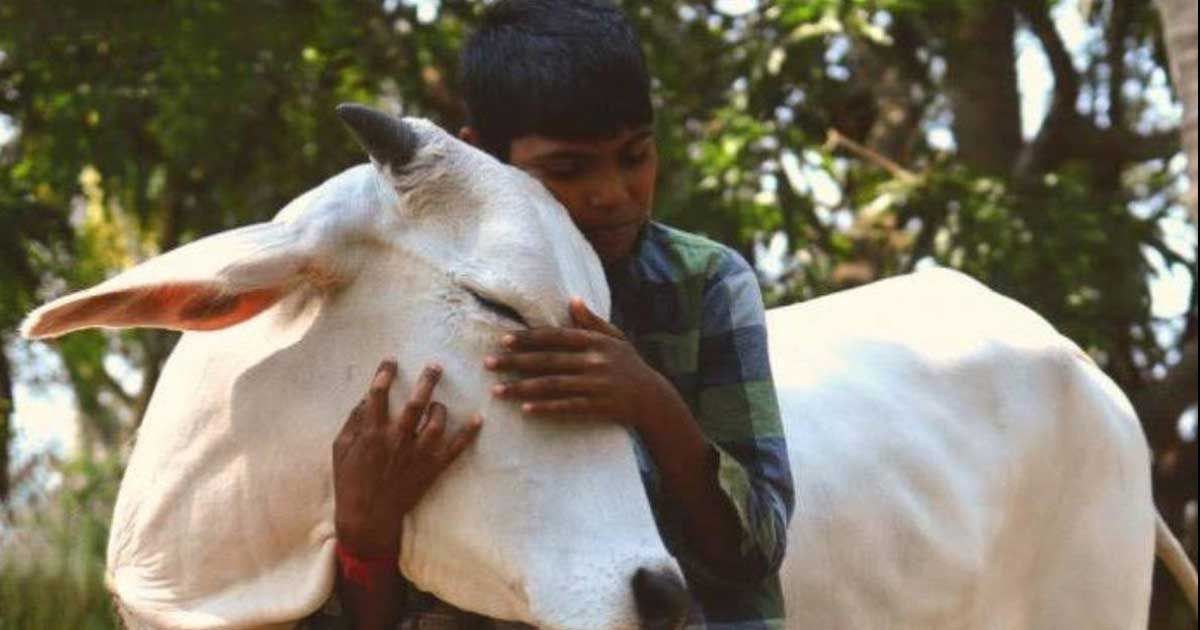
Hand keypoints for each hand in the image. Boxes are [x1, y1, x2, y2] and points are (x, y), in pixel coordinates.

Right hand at [333, 360, 481, 557]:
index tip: (391, 362)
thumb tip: (366, 397)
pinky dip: (468, 434)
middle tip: (435, 365)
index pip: (378, 394)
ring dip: (440, 408)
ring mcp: (416, 455)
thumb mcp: (340, 449)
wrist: (367, 517)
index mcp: (372, 433)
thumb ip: (353, 421)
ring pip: (436, 423)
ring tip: (439, 403)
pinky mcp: (431, 469)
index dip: (384, 374)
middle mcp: (397, 440)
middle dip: (427, 381)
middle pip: (415, 403)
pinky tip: (478, 418)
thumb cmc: (350, 481)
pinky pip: (454, 449)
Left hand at [484, 298, 667, 430]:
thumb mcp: (615, 339)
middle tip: (488, 363)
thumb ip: (592, 322)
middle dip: (514, 362)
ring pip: (552, 385)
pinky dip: (545, 408)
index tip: (503, 340)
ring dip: (522, 388)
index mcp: (594, 342)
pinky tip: (524, 409)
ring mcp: (595, 385)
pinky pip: (566, 407)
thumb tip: (573, 300)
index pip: (555, 337)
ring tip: (497, 391)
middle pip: (547, 361)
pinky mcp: (597, 406)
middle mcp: (593, 361)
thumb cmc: (629, 365)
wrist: (652, 398)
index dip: (528, 338)